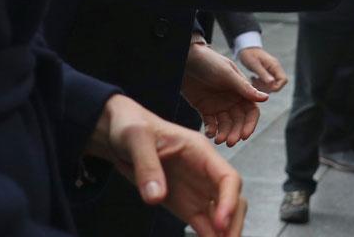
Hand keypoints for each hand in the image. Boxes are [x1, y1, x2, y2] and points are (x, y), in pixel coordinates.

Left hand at [96, 93, 247, 236]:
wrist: (119, 135)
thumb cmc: (131, 127)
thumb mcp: (136, 138)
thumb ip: (147, 167)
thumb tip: (156, 198)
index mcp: (200, 151)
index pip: (227, 177)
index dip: (229, 200)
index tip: (220, 223)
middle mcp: (204, 172)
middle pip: (232, 199)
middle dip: (233, 222)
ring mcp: (196, 190)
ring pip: (221, 214)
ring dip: (224, 232)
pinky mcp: (185, 205)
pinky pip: (203, 224)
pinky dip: (208, 236)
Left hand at [182, 42, 267, 145]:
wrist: (186, 58)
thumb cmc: (209, 61)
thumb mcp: (227, 74)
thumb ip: (244, 88)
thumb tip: (266, 98)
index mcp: (241, 91)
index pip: (251, 111)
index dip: (250, 124)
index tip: (245, 136)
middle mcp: (232, 99)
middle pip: (238, 121)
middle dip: (235, 132)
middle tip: (229, 142)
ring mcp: (218, 105)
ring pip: (225, 125)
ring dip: (224, 133)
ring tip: (218, 140)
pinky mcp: (204, 108)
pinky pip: (210, 123)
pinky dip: (211, 130)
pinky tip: (210, 133)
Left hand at [237, 46, 287, 92]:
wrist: (245, 47)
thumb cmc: (249, 54)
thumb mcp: (254, 65)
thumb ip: (263, 74)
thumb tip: (272, 83)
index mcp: (274, 65)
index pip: (284, 80)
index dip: (277, 87)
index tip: (265, 88)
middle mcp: (275, 68)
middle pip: (279, 83)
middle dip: (269, 88)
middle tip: (257, 85)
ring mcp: (272, 70)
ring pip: (273, 84)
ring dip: (264, 86)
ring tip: (254, 82)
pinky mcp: (267, 72)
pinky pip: (268, 82)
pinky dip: (262, 84)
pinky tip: (254, 80)